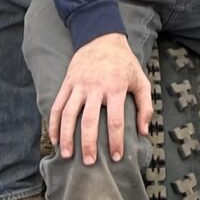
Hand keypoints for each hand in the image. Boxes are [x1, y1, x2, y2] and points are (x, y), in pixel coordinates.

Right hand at [50, 32, 150, 163]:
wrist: (102, 38)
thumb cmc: (124, 63)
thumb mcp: (141, 80)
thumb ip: (145, 106)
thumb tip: (144, 132)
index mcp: (116, 87)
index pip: (115, 119)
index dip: (116, 141)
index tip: (116, 157)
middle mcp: (96, 87)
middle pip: (89, 120)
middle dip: (88, 143)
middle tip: (89, 162)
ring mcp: (79, 84)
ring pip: (69, 114)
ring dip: (67, 136)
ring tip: (67, 155)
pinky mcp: (67, 82)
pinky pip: (58, 105)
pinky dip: (54, 123)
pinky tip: (54, 138)